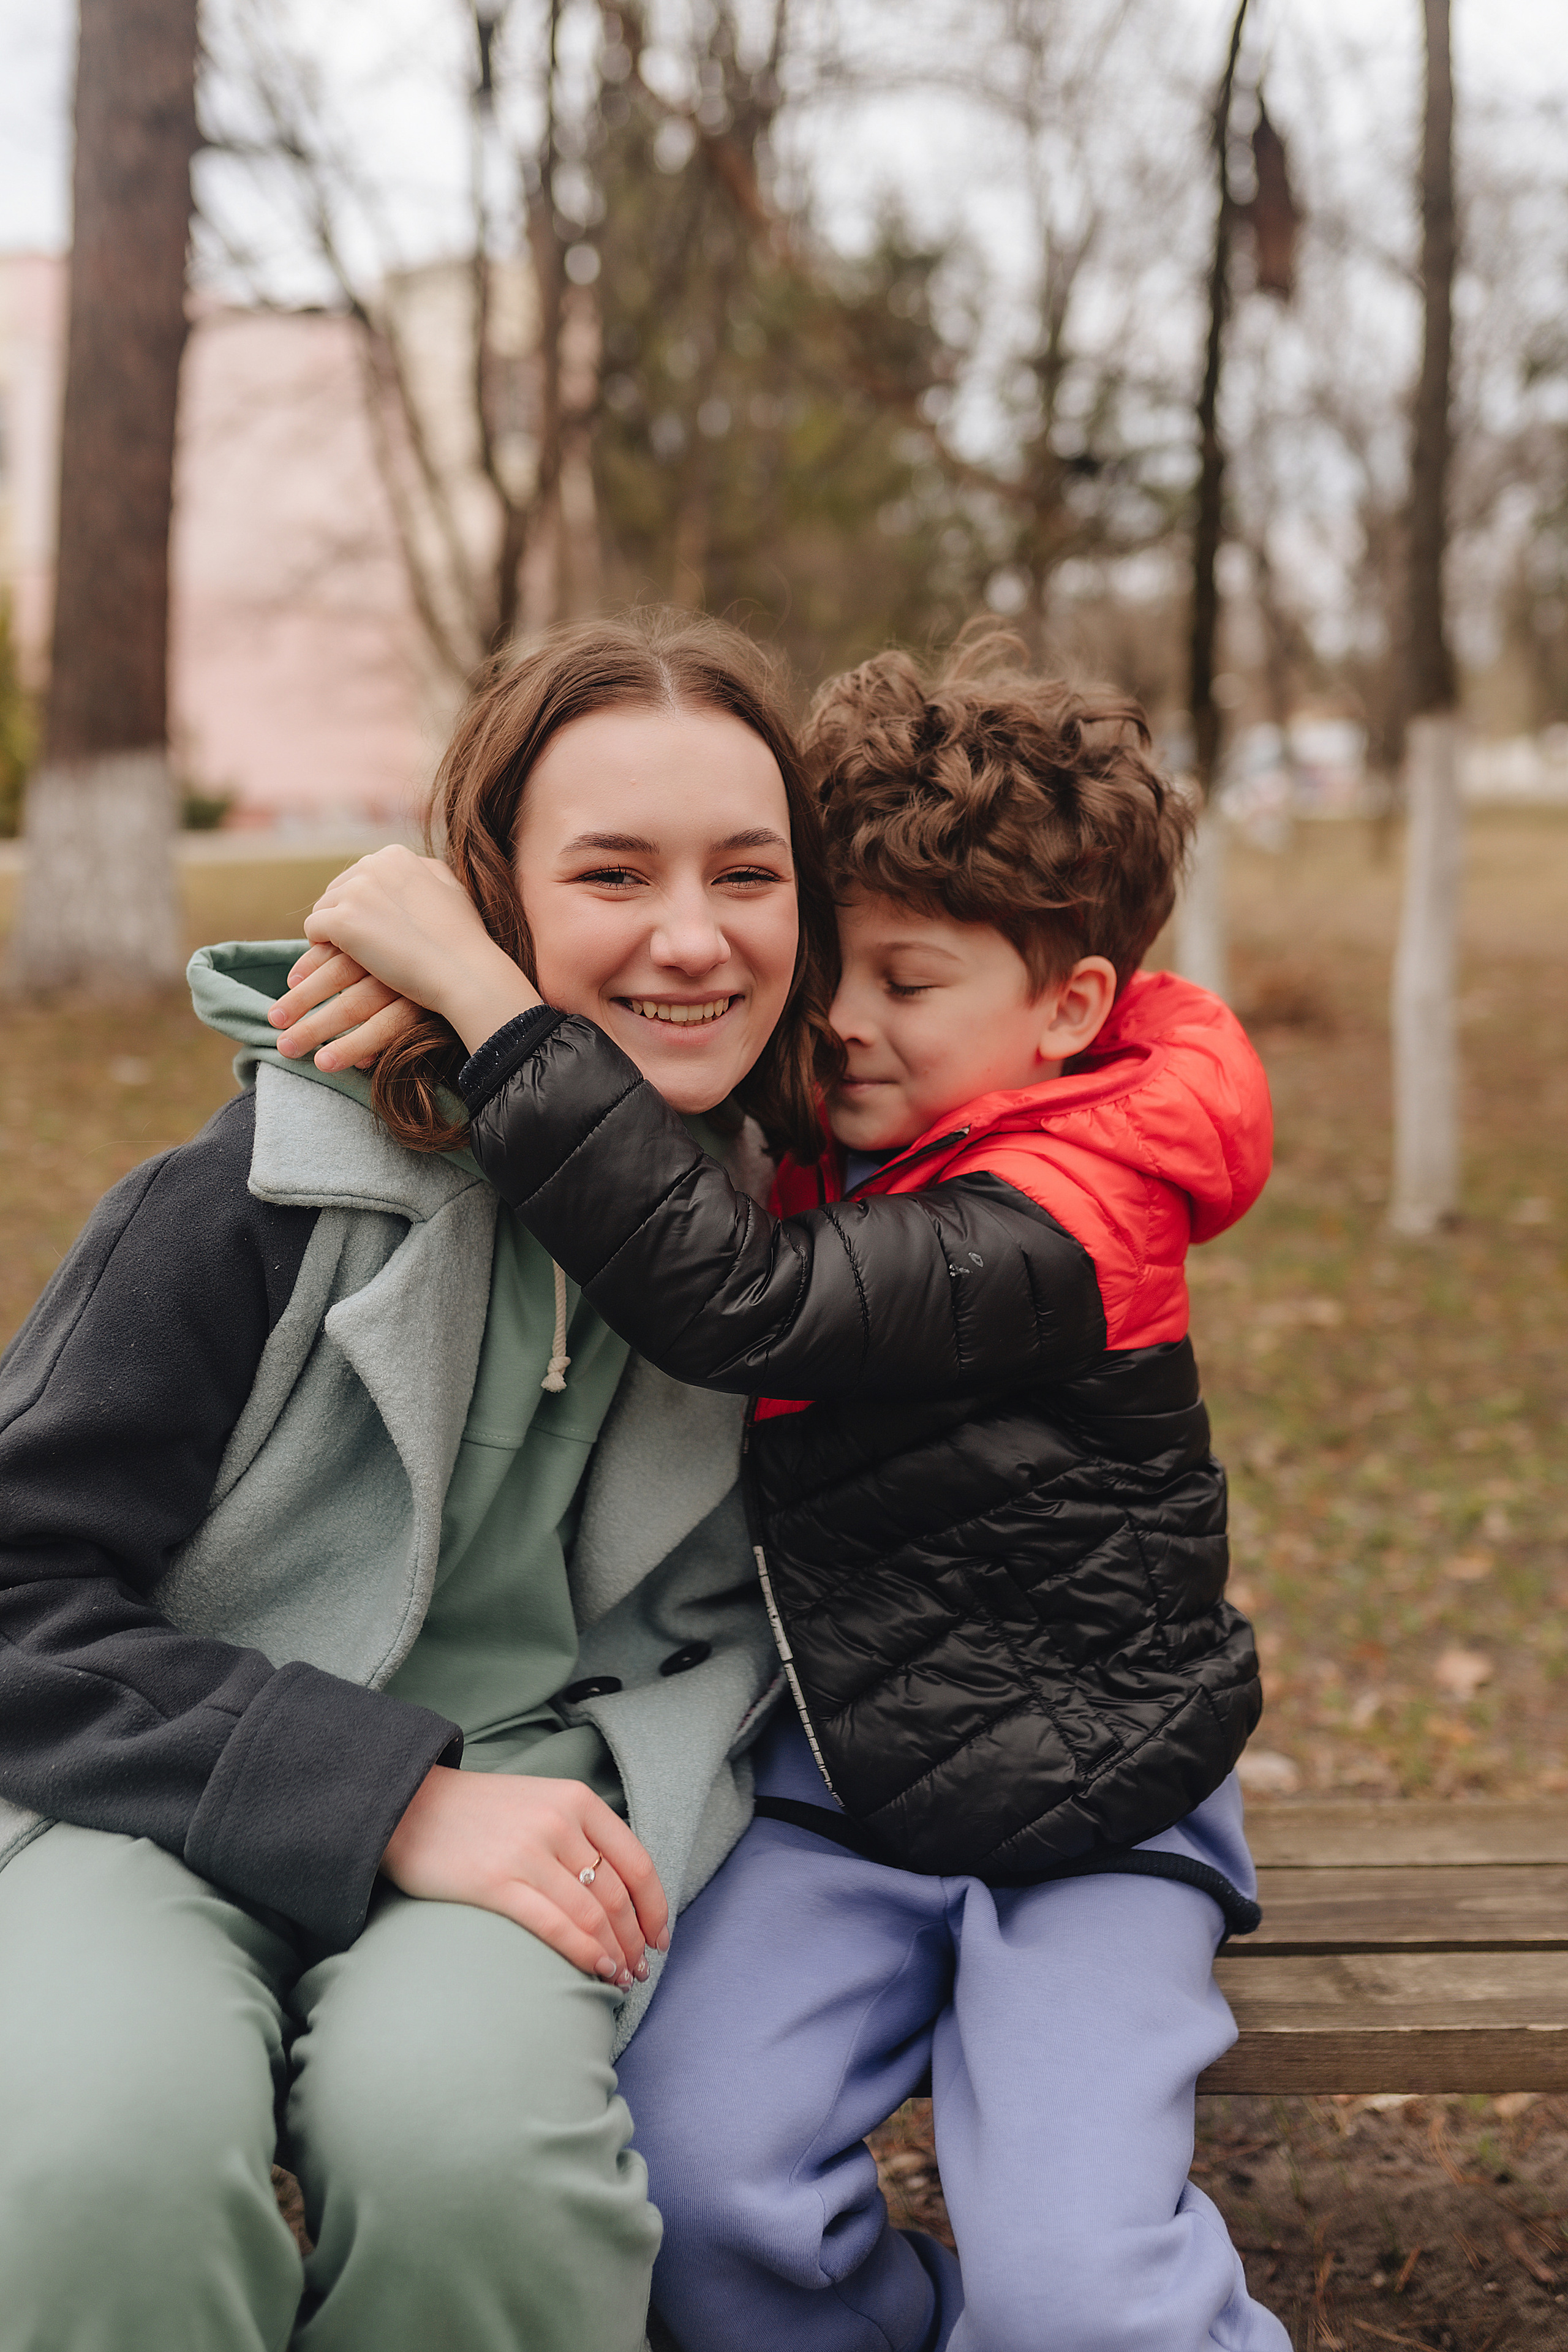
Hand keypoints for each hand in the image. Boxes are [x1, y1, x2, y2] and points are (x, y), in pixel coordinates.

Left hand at [269, 846, 541, 1058]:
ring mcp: (356, 892)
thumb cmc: (465, 939)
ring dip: (329, 934)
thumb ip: (427, 871)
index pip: (360, 875)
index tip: (364, 926)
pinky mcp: (343, 921)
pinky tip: (334, 964)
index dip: (359, 903)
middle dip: (340, 916)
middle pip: (337, 889)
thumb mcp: (452, 889)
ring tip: (340, 958)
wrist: (464, 970)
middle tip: (347, 947)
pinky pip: (314, 930)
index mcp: (396, 856)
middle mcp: (372, 865)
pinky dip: (319, 948)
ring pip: (322, 909)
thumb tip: (413, 866)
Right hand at [380, 1766, 669, 1988]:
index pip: (637, 1863)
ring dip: (615, 1954)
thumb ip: (581, 1836)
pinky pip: (556, 1927)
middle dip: (636, 1940)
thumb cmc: (479, 1813)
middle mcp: (559, 1823)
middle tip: (640, 1968)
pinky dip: (584, 1954)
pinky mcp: (496, 1883)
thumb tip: (620, 1892)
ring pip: (592, 1916)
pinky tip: (596, 1971)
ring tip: (620, 1978)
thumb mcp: (542, 1802)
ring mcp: (528, 1853)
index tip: (660, 1938)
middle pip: (617, 1895)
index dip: (655, 1908)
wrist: (411, 1805)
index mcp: (577, 1800)